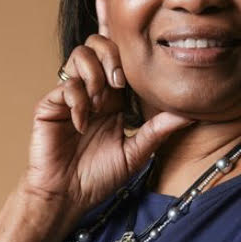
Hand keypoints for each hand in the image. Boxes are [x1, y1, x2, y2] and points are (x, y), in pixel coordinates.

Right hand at [20, 34, 192, 214]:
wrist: (67, 197)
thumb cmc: (99, 177)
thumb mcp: (136, 153)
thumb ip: (158, 130)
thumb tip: (190, 114)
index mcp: (114, 98)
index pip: (119, 58)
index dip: (124, 44)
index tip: (132, 48)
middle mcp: (92, 90)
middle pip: (99, 44)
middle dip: (112, 56)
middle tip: (120, 83)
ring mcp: (70, 95)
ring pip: (80, 55)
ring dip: (94, 74)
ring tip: (100, 101)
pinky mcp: (50, 105)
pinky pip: (66, 85)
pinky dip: (78, 101)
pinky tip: (83, 124)